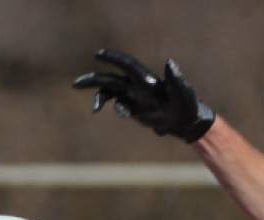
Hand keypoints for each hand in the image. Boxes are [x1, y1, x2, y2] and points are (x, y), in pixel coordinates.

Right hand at [73, 48, 214, 141]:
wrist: (186, 121)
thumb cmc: (187, 105)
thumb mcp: (182, 93)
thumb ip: (176, 79)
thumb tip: (170, 62)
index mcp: (146, 79)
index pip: (126, 65)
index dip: (113, 59)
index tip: (98, 55)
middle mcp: (136, 85)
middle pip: (110, 79)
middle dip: (93, 80)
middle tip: (76, 84)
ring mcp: (133, 96)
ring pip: (109, 91)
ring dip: (98, 96)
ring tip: (94, 108)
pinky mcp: (133, 107)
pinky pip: (117, 105)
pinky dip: (111, 107)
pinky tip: (114, 113)